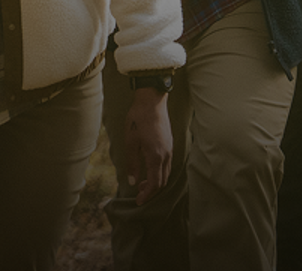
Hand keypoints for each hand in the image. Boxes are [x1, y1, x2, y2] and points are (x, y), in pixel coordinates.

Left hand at [123, 88, 172, 204]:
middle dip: (151, 191)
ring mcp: (170, 149)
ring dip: (156, 181)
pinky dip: (159, 172)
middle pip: (162, 181)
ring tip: (142, 182)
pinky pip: (167, 164)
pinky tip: (149, 169)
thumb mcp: (131, 142)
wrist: (152, 100)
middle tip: (139, 194)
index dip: (147, 195)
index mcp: (156, 156)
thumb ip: (133, 164)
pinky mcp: (170, 143)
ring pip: (166, 173)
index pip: (155, 184)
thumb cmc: (138, 119)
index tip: (138, 202)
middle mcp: (166, 155)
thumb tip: (134, 182)